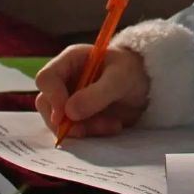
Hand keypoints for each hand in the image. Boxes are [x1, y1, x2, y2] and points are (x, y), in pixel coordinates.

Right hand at [34, 45, 150, 140]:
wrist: (147, 85)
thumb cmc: (133, 71)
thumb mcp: (120, 79)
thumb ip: (96, 94)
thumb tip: (69, 112)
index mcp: (71, 60)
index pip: (46, 78)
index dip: (52, 98)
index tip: (67, 116)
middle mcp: (65, 79)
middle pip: (46, 104)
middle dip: (67, 121)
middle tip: (92, 128)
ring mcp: (69, 98)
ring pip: (59, 122)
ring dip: (82, 129)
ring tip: (111, 125)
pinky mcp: (78, 116)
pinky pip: (74, 130)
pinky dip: (91, 133)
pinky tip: (113, 126)